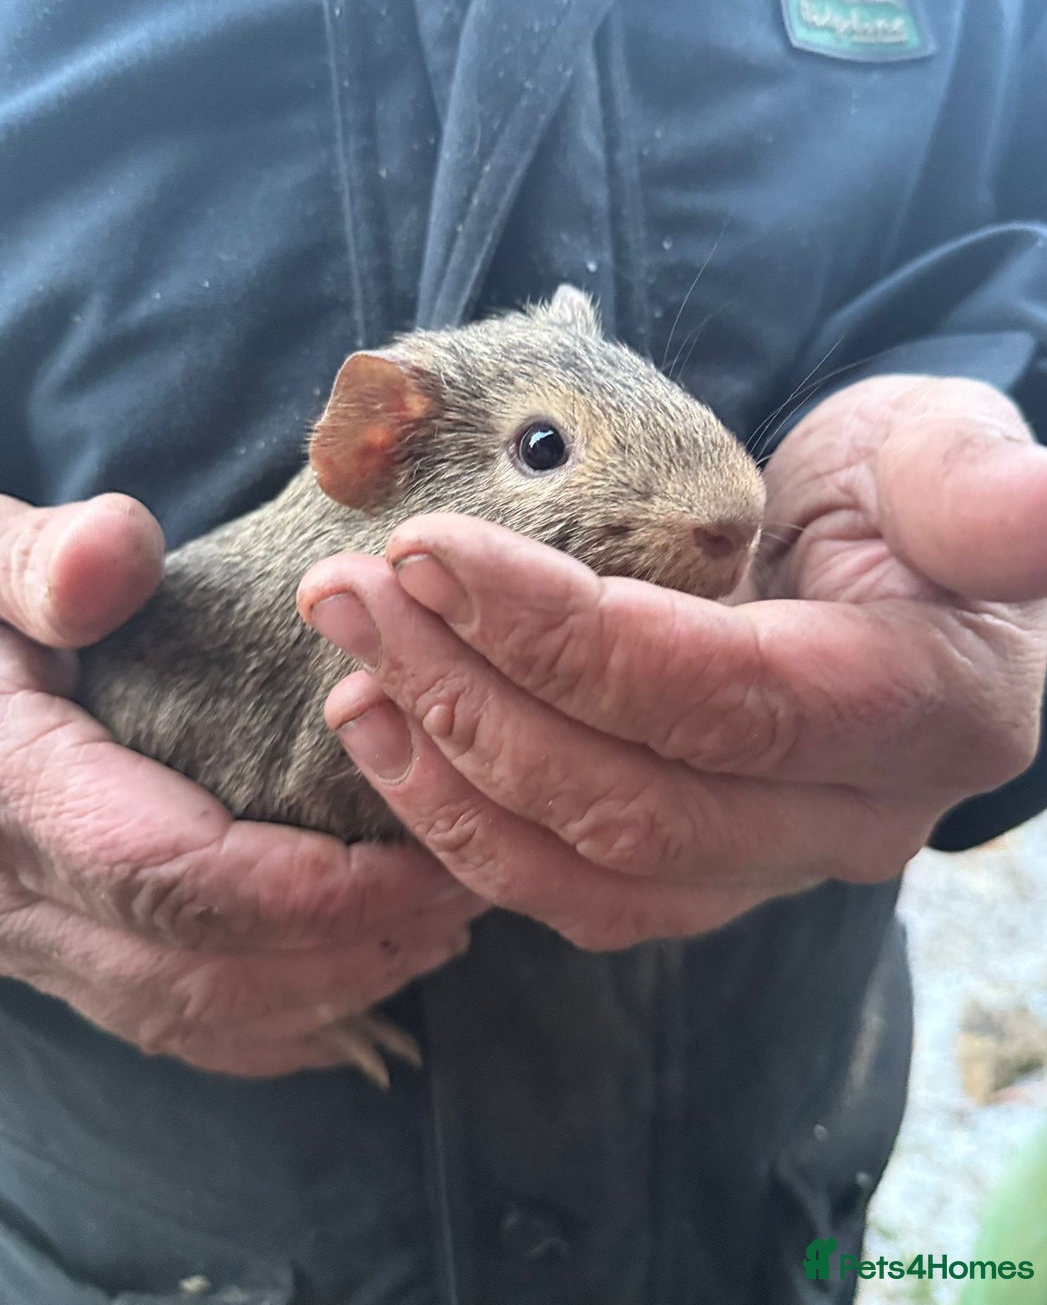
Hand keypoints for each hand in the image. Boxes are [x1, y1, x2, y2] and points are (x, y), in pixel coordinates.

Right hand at [0, 494, 480, 1074]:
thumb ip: (41, 561)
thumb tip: (117, 554)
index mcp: (13, 796)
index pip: (172, 874)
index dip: (314, 886)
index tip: (430, 856)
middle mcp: (18, 900)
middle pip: (204, 969)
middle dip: (352, 946)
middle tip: (468, 888)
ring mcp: (39, 943)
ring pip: (196, 1015)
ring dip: (332, 988)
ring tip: (439, 927)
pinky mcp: (66, 954)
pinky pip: (176, 1025)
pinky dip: (279, 1021)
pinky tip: (356, 982)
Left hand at [299, 376, 1046, 949]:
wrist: (877, 566)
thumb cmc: (904, 493)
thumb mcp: (947, 454)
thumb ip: (982, 492)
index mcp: (920, 710)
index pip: (722, 699)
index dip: (567, 634)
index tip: (432, 547)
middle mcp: (847, 819)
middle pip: (636, 800)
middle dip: (474, 697)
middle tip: (354, 592)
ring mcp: (767, 867)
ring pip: (591, 872)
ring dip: (447, 775)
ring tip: (348, 666)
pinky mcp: (697, 877)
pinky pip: (574, 895)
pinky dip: (466, 833)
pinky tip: (386, 742)